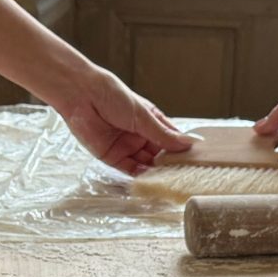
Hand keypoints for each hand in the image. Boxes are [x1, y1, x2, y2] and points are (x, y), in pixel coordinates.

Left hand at [53, 66, 192, 174]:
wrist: (82, 95)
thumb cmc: (113, 96)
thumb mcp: (143, 116)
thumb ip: (163, 134)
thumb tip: (189, 143)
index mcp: (150, 121)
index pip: (170, 139)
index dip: (181, 150)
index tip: (195, 160)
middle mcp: (140, 135)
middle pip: (160, 155)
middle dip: (170, 165)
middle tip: (185, 175)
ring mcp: (127, 147)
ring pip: (146, 164)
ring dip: (157, 173)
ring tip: (171, 181)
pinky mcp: (113, 157)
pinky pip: (130, 170)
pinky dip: (141, 176)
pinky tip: (152, 180)